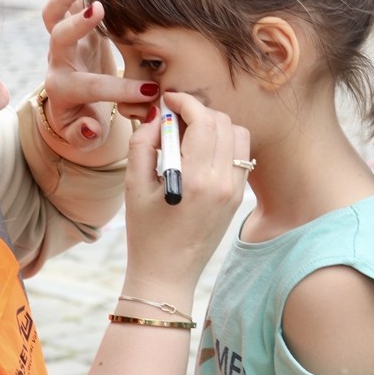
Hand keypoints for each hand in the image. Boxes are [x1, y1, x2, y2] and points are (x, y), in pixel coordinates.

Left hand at [36, 0, 157, 155]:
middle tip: (99, 12)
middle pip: (60, 39)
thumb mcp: (86, 136)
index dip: (119, 90)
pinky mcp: (70, 24)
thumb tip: (89, 127)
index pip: (90, 86)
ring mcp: (63, 40)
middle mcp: (59, 61)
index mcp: (64, 89)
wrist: (74, 106)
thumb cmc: (85, 122)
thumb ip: (85, 135)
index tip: (150, 92)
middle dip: (78, 25)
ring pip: (54, 15)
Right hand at [122, 92, 250, 295]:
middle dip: (198, 111)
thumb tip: (156, 116)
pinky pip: (239, 155)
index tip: (168, 101)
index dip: (184, 102)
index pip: (203, 120)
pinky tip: (200, 154)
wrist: (168, 273)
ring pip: (237, 134)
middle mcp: (223, 182)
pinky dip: (223, 143)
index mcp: (197, 179)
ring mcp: (235, 190)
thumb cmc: (146, 233)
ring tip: (188, 135)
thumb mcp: (134, 186)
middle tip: (173, 119)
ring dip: (214, 125)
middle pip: (223, 122)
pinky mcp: (238, 196)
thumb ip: (142, 143)